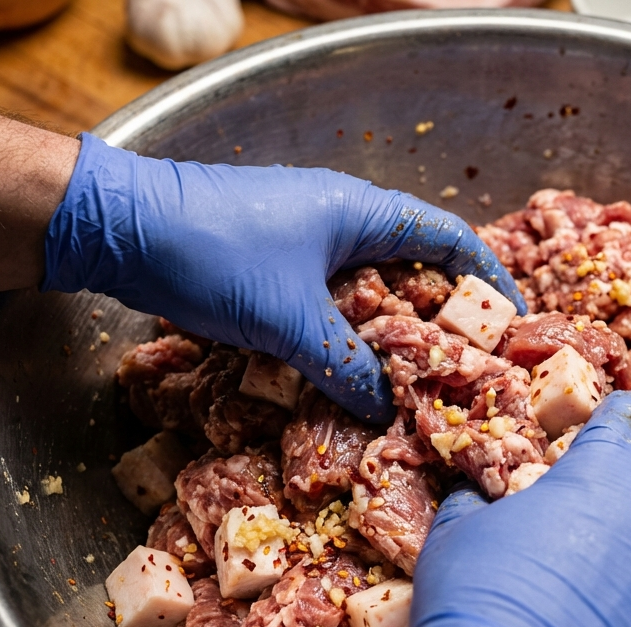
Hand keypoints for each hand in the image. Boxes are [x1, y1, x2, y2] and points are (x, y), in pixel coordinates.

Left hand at [42, 133, 524, 423]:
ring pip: (364, 291)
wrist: (117, 229)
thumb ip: (344, 366)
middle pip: (410, 268)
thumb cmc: (213, 254)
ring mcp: (301, 242)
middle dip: (437, 317)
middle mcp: (338, 221)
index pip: (447, 238)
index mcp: (359, 213)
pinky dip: (340, 338)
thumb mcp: (289, 319)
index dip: (487, 277)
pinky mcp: (268, 267)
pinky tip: (343, 377)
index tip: (512, 319)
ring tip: (408, 384)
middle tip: (461, 368)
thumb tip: (386, 409)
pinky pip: (324, 304)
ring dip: (384, 333)